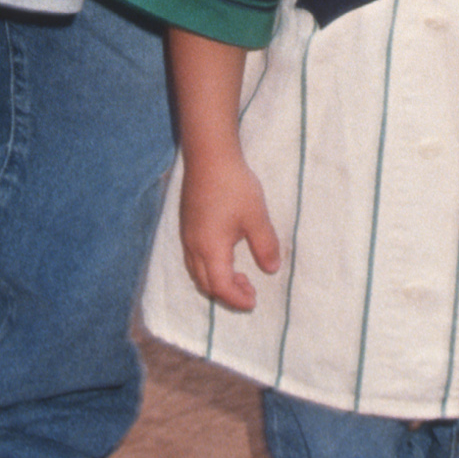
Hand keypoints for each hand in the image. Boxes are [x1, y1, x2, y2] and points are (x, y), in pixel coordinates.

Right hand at [180, 149, 280, 310]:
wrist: (209, 156)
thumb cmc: (234, 186)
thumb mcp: (256, 217)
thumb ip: (265, 245)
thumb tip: (271, 269)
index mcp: (210, 250)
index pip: (221, 287)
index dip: (237, 299)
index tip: (254, 301)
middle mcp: (193, 248)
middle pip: (206, 285)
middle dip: (227, 294)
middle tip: (250, 290)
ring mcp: (187, 237)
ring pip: (197, 273)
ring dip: (217, 281)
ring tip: (241, 275)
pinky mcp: (187, 226)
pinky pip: (194, 260)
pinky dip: (210, 268)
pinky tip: (226, 255)